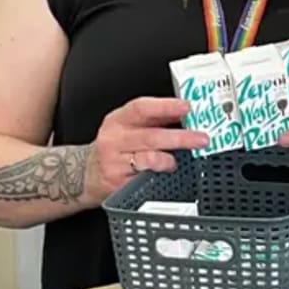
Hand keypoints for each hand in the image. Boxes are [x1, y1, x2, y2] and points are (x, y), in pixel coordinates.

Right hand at [86, 97, 209, 203]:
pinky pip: (144, 177)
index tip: (186, 107)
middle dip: (180, 138)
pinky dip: (158, 174)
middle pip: (151, 136)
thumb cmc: (116, 147)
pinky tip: (165, 171)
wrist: (86, 174)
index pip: (141, 108)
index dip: (165, 106)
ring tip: (178, 160)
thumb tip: (188, 113)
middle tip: (201, 138)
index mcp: (119, 120)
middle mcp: (114, 139)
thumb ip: (155, 119)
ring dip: (169, 159)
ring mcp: (114, 162)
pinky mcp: (117, 182)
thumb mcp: (129, 127)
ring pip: (148, 158)